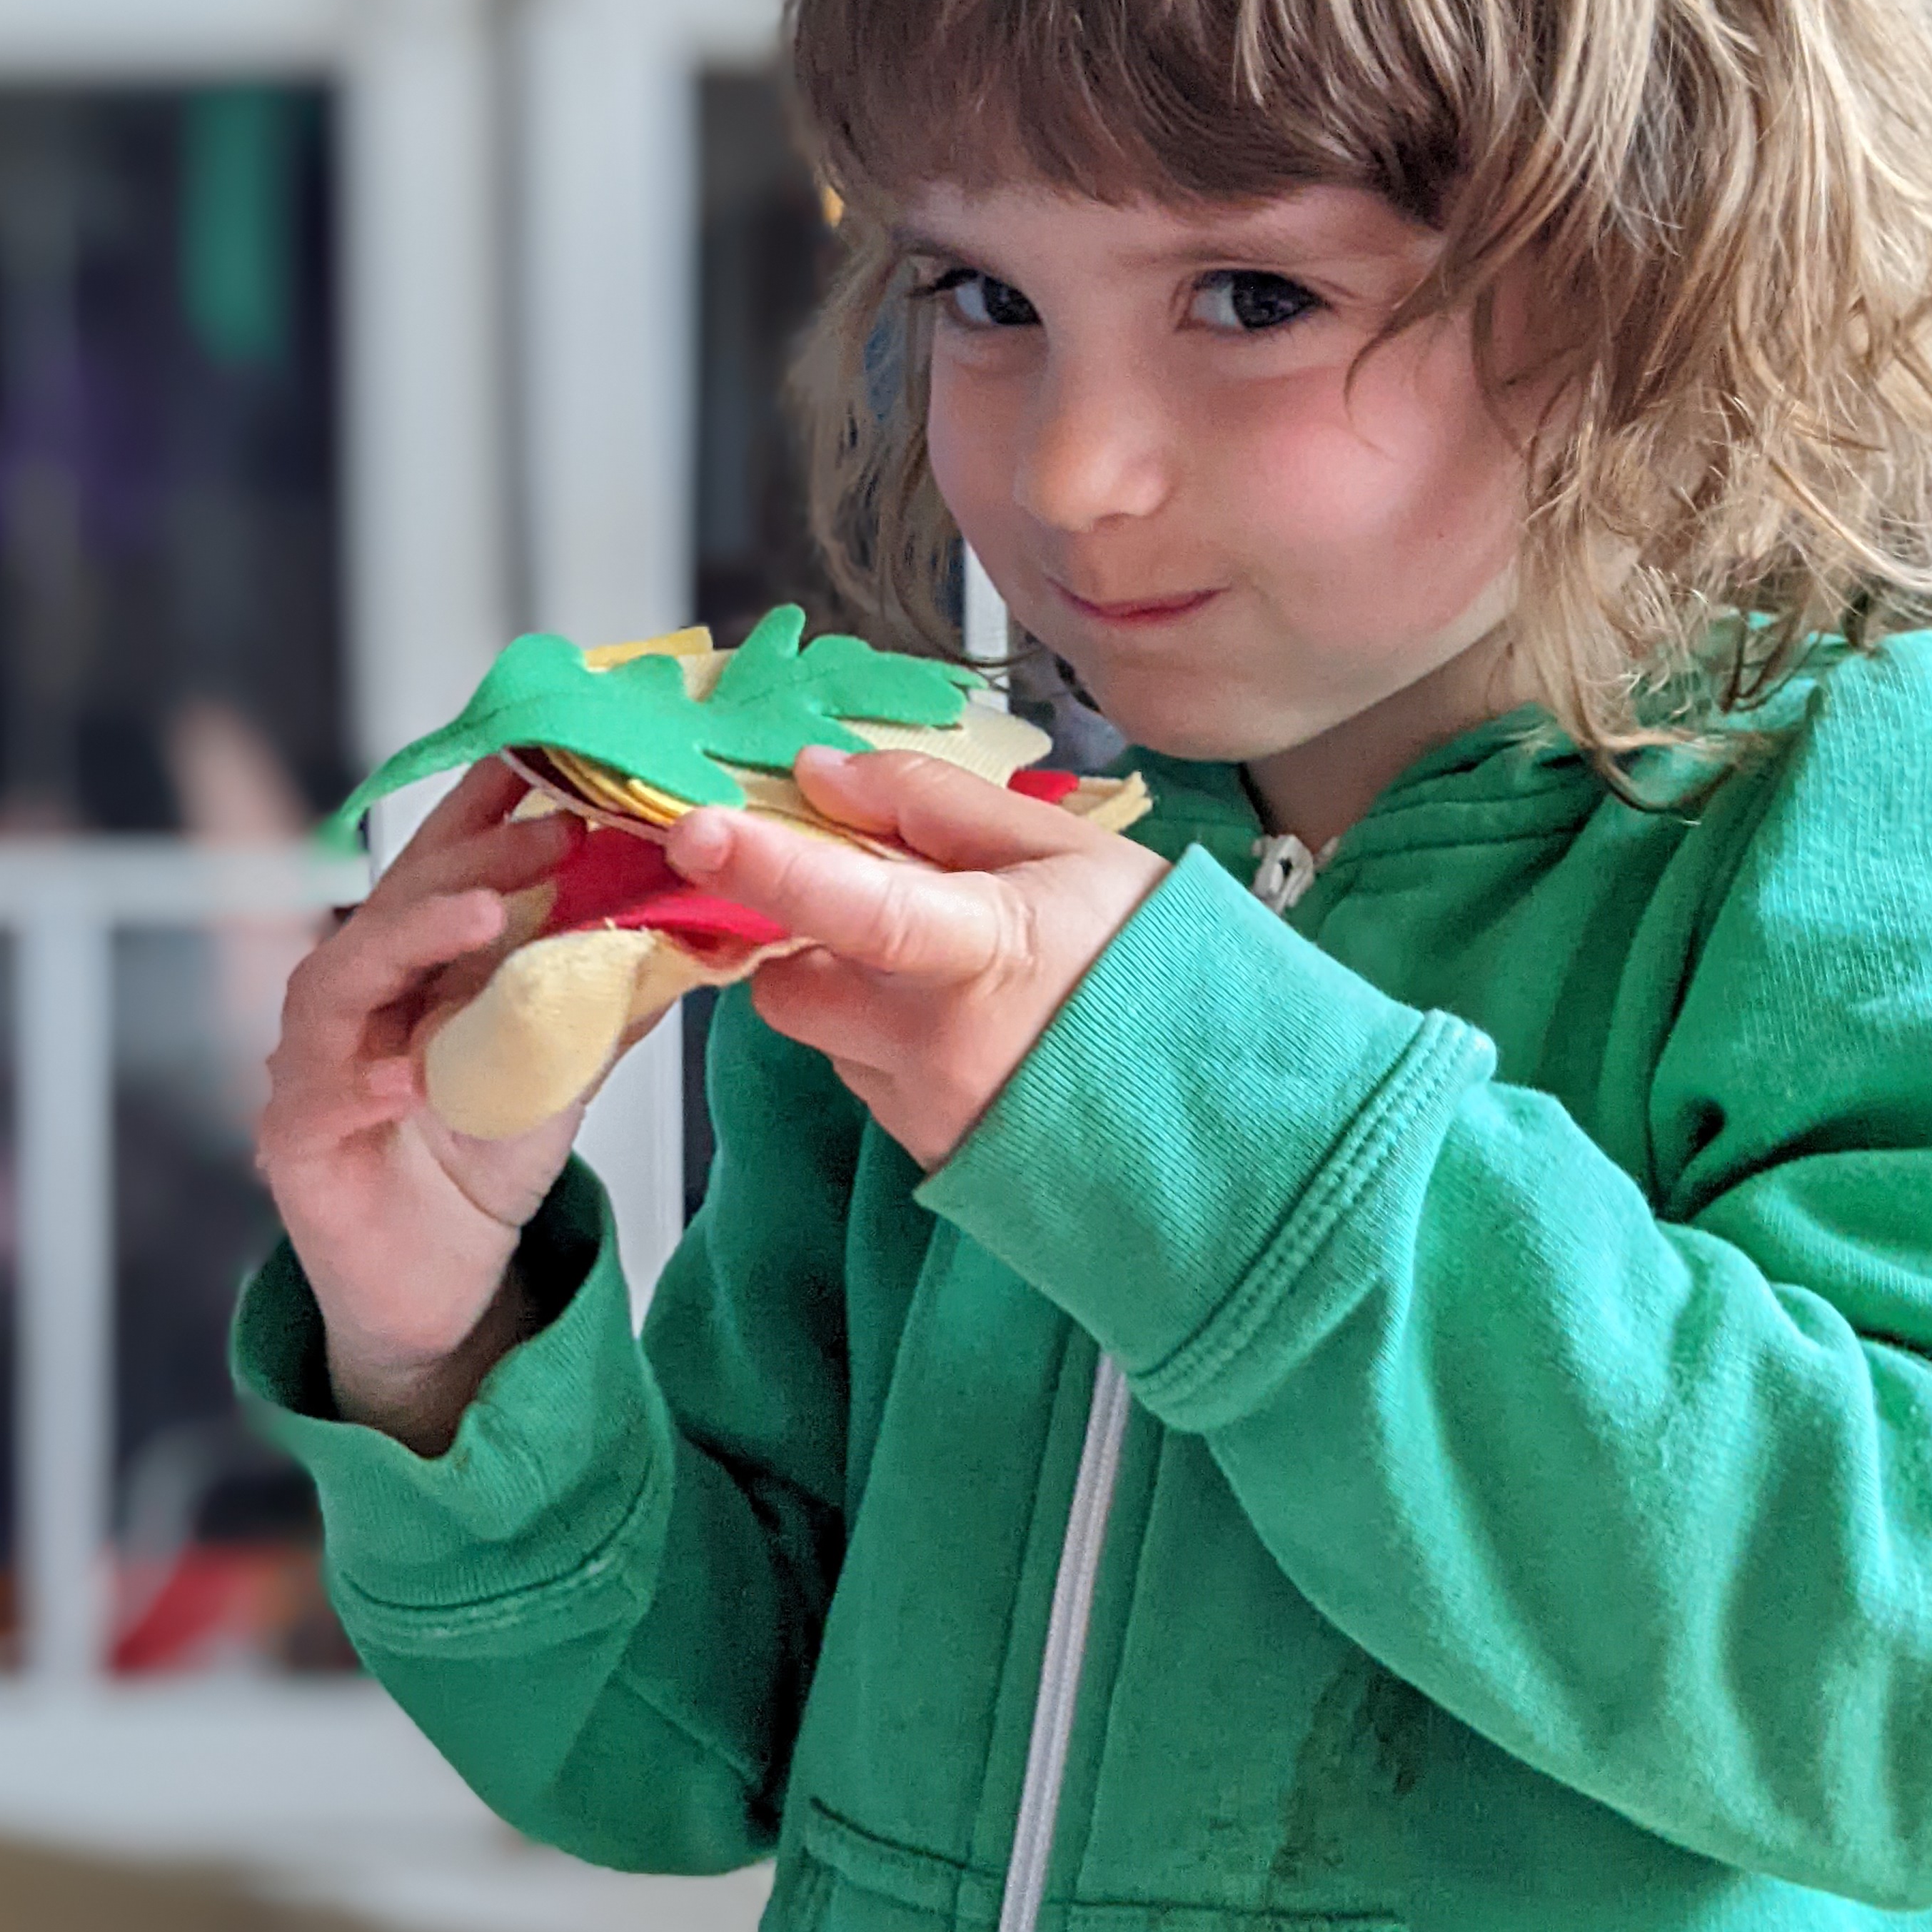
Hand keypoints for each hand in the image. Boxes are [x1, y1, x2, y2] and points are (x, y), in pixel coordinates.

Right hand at [258, 762, 586, 1448]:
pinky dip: (361, 1076)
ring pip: (344, 975)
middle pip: (402, 900)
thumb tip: (692, 928)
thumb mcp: (561, 1065)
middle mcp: (356, 992)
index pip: (446, 861)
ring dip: (414, 937)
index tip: (545, 749)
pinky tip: (406, 1075)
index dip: (485, 803)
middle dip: (476, 856)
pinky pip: (319, 1092)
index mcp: (415, 960)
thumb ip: (605, 996)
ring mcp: (315, 1059)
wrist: (436, 1281)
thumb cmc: (481, 1155)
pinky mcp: (295, 1136)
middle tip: (555, 831)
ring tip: (483, 916)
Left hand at [666, 746, 1167, 1167]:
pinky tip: (979, 1032)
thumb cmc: (1160, 967)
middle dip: (805, 940)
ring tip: (966, 976)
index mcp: (982, 952)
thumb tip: (822, 774)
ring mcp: (930, 1113)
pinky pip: (872, 1084)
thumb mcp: (1068, 853)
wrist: (1234, 1122)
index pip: (854, 904)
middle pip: (790, 984)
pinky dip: (896, 1046)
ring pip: (829, 1037)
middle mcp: (938, 1047)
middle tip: (879, 903)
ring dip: (859, 996)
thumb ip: (936, 808)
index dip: (768, 864)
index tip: (697, 826)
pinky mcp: (931, 1157)